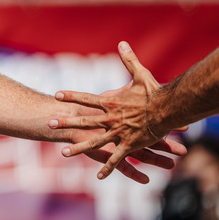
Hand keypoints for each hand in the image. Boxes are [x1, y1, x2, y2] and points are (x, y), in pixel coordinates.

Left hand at [49, 41, 187, 179]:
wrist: (170, 110)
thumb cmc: (156, 92)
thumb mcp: (140, 74)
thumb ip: (128, 60)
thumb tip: (122, 42)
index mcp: (111, 102)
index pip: (86, 98)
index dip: (71, 96)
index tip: (57, 95)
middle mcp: (110, 118)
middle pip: (83, 121)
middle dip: (65, 123)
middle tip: (48, 124)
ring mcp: (118, 133)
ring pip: (94, 142)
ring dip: (78, 148)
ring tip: (62, 153)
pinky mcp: (129, 145)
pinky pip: (116, 158)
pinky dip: (107, 167)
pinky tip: (97, 177)